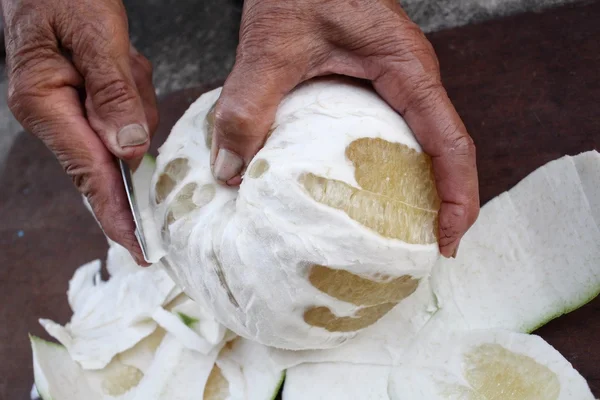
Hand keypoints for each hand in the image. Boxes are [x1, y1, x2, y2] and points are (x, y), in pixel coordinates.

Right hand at [3, 0, 157, 263]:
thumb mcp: (93, 34)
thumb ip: (112, 93)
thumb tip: (129, 151)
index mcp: (45, 104)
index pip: (91, 175)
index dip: (118, 215)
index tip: (142, 249)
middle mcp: (53, 114)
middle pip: (112, 155)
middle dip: (132, 126)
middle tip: (125, 70)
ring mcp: (68, 108)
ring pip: (125, 130)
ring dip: (134, 97)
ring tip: (119, 56)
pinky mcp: (85, 99)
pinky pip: (124, 110)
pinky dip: (132, 86)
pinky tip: (121, 59)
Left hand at [211, 0, 478, 257]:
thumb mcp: (271, 46)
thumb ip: (246, 105)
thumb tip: (229, 171)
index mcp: (406, 71)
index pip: (450, 143)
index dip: (458, 197)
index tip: (447, 241)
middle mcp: (411, 82)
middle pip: (445, 155)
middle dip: (444, 206)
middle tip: (422, 253)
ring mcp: (396, 85)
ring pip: (423, 147)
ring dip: (421, 192)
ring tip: (399, 236)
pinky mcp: (375, 86)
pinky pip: (395, 134)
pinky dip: (390, 169)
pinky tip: (363, 194)